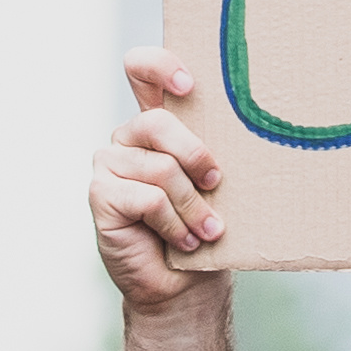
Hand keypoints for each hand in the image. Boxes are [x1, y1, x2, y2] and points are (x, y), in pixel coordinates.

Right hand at [93, 55, 229, 316]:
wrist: (183, 286)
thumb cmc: (204, 229)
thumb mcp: (215, 183)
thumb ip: (215, 150)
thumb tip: (250, 126)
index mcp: (157, 126)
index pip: (142, 70)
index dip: (160, 65)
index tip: (189, 85)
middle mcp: (129, 139)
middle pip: (158, 122)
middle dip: (196, 156)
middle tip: (217, 185)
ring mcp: (110, 166)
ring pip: (160, 169)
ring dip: (192, 206)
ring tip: (205, 231)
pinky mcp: (100, 196)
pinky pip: (147, 198)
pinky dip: (173, 224)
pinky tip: (182, 242)